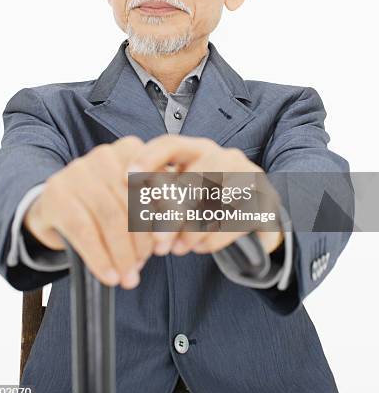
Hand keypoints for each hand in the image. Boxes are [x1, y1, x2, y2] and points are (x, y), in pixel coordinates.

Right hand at [23, 136, 154, 288]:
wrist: (54, 205)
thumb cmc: (104, 204)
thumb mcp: (132, 198)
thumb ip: (155, 209)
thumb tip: (170, 239)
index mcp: (130, 150)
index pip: (156, 182)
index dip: (164, 214)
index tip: (167, 244)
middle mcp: (104, 156)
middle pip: (132, 203)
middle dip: (141, 241)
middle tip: (144, 265)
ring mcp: (77, 172)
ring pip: (110, 218)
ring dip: (122, 254)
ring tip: (128, 277)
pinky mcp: (57, 194)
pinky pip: (84, 231)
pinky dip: (100, 258)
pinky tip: (109, 276)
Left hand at [128, 134, 283, 255]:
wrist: (258, 208)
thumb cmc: (209, 197)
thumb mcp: (185, 189)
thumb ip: (162, 196)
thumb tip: (136, 219)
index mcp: (198, 149)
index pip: (170, 144)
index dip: (148, 157)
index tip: (127, 177)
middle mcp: (223, 156)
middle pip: (192, 180)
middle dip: (172, 215)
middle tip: (158, 244)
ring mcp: (247, 176)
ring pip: (214, 203)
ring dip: (191, 232)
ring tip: (177, 248)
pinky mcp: (264, 200)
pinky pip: (233, 222)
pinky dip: (212, 240)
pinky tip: (199, 247)